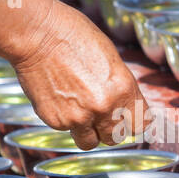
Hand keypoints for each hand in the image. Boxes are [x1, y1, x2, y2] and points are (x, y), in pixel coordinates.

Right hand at [0, 0, 147, 149]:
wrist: (37, 35)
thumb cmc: (72, 35)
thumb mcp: (109, 57)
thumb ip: (118, 86)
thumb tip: (121, 104)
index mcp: (123, 88)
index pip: (141, 124)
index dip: (133, 121)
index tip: (127, 119)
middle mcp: (104, 107)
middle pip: (115, 137)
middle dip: (108, 128)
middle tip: (99, 113)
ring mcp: (79, 117)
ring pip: (89, 142)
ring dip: (86, 131)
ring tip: (78, 110)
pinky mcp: (56, 121)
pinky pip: (66, 130)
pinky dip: (63, 119)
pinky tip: (58, 97)